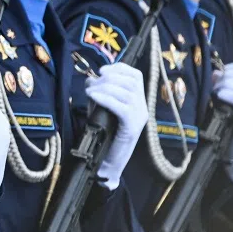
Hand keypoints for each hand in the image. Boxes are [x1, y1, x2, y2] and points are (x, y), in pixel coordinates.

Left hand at [85, 63, 147, 190]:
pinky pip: (122, 107)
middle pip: (130, 82)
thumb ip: (98, 94)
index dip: (119, 68)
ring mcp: (139, 117)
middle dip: (109, 78)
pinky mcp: (132, 127)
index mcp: (138, 101)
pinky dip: (106, 99)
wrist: (107, 163)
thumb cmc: (103, 136)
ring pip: (127, 93)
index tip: (102, 70)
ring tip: (90, 91)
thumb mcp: (100, 109)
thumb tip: (90, 78)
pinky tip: (94, 97)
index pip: (136, 76)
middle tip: (92, 84)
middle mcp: (142, 107)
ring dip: (105, 87)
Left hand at [213, 61, 232, 183]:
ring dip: (227, 85)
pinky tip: (220, 95)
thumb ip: (226, 87)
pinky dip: (232, 95)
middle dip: (229, 75)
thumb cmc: (231, 132)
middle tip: (215, 85)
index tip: (219, 74)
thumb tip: (216, 73)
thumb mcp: (229, 106)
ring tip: (216, 92)